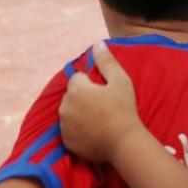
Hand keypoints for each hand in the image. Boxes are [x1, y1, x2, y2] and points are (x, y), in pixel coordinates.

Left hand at [58, 42, 142, 162]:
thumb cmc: (123, 108)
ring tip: (99, 119)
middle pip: (72, 95)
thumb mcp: (120, 80)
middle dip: (84, 97)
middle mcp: (64, 106)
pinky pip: (70, 129)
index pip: (78, 78)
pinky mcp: (66, 141)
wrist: (123, 142)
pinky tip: (94, 131)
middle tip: (104, 106)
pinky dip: (78, 129)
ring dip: (79, 112)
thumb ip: (106, 61)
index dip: (92, 84)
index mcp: (76, 89)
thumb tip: (97, 44)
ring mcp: (64, 125)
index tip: (105, 92)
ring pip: (69, 112)